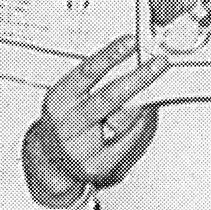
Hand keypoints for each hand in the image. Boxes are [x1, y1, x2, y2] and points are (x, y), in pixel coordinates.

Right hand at [24, 35, 167, 203]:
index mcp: (58, 101)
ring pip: (123, 121)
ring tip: (155, 86)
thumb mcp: (70, 96)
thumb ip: (96, 80)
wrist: (52, 160)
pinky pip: (129, 140)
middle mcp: (67, 125)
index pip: (86, 73)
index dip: (110, 56)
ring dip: (143, 102)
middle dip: (138, 78)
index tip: (131, 42)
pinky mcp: (100, 167)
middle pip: (108, 98)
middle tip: (158, 63)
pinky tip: (145, 113)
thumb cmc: (65, 122)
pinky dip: (141, 124)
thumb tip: (130, 60)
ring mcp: (83, 149)